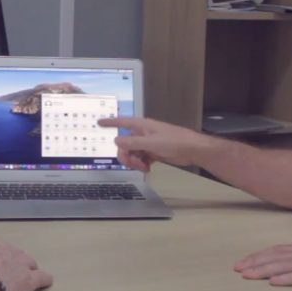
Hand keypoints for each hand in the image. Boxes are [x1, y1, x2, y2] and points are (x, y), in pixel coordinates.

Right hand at [0, 240, 52, 290]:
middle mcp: (3, 252)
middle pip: (11, 251)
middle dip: (12, 256)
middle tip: (12, 262)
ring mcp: (18, 265)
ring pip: (27, 261)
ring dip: (28, 265)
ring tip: (29, 270)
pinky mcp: (29, 280)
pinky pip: (41, 277)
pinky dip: (44, 279)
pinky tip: (46, 280)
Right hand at [97, 116, 214, 170]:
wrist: (192, 150)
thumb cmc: (174, 141)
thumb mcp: (151, 143)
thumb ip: (133, 142)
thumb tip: (116, 140)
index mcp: (142, 126)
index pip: (122, 122)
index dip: (110, 122)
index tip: (99, 123)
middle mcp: (143, 134)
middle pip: (125, 144)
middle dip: (126, 155)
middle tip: (133, 164)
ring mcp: (148, 144)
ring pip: (132, 153)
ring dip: (134, 162)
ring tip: (144, 168)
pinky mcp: (153, 153)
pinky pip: (140, 158)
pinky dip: (141, 164)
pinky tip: (147, 168)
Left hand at [233, 238, 291, 285]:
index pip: (278, 250)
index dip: (261, 255)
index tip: (245, 260)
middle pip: (275, 256)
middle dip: (255, 262)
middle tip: (237, 268)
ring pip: (283, 266)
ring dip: (263, 270)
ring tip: (247, 274)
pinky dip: (286, 279)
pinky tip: (273, 282)